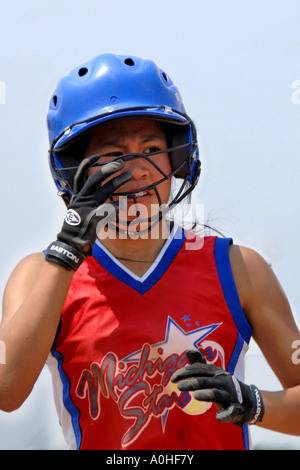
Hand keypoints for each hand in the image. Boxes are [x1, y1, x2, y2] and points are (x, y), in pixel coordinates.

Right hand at [45, 154, 131, 269]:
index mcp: (77, 197)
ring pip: (105, 191)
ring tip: (129, 176)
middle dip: (108, 169)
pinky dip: (119, 205)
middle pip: (95, 179)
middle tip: (121, 163)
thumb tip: (96, 196)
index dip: (88, 164)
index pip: (80, 176)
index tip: (98, 156)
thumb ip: (87, 202)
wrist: (69, 245)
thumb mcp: (78, 212)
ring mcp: (87, 209)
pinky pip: (109, 209)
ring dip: (118, 182)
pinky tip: (126, 203)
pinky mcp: (93, 219)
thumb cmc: (77, 229)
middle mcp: (81, 200)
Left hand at [171, 349, 263, 426]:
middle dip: (192, 382)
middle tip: (178, 386)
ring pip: (217, 394)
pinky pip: (230, 412)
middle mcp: (222, 381)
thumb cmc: (223, 385)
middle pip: (206, 380)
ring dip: (207, 394)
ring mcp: (230, 395)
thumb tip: (189, 350)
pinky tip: (218, 418)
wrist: (248, 400)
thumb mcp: (212, 374)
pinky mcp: (235, 409)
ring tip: (196, 396)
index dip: (186, 372)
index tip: (173, 377)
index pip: (200, 369)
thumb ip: (200, 363)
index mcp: (216, 372)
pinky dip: (225, 415)